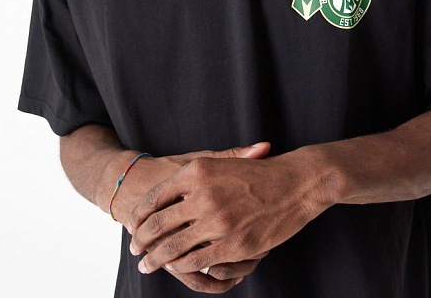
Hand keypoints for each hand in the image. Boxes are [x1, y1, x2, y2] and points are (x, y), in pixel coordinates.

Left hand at [127, 147, 333, 287]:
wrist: (297, 182)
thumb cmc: (260, 172)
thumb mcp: (224, 162)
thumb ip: (197, 175)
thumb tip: (167, 190)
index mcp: (198, 170)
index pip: (156, 196)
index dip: (140, 214)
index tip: (133, 224)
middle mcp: (204, 194)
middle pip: (159, 223)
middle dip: (142, 239)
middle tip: (135, 248)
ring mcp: (218, 220)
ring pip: (174, 246)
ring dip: (156, 258)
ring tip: (147, 264)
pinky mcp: (233, 243)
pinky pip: (197, 260)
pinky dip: (183, 267)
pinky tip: (177, 268)